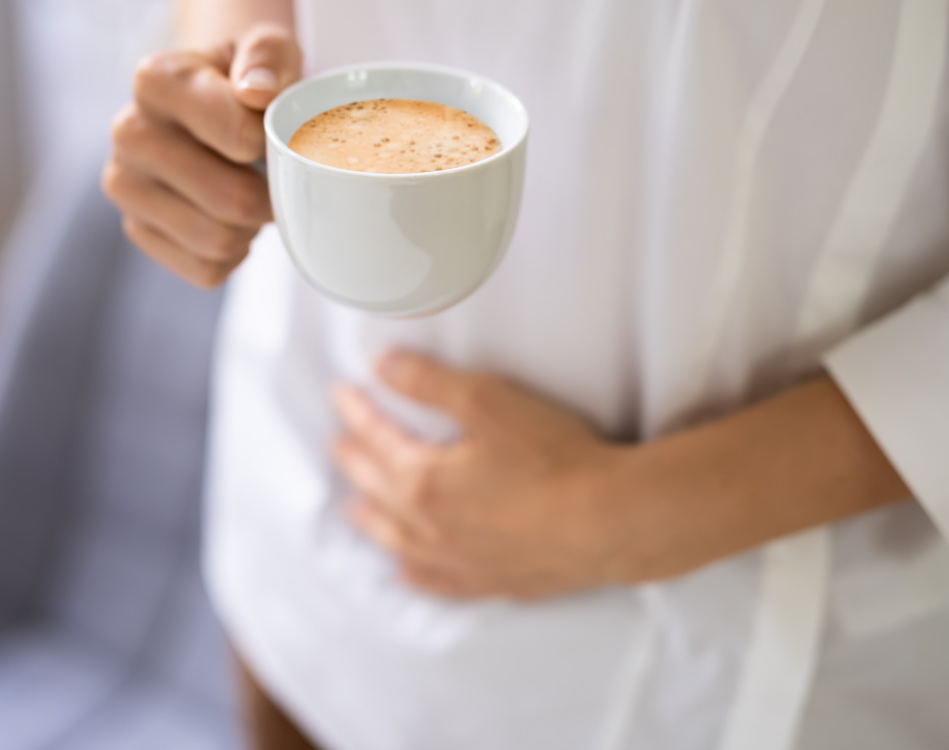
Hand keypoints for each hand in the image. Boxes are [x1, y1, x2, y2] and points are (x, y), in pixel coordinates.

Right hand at [103, 23, 301, 287]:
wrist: (212, 102)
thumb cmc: (247, 77)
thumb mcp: (268, 49)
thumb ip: (269, 55)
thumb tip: (257, 92)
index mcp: (156, 79)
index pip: (241, 137)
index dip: (275, 144)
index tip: (272, 130)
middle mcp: (129, 132)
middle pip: (232, 201)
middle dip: (269, 196)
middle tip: (273, 176)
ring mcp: (125, 185)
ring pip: (218, 241)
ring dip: (250, 228)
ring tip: (248, 194)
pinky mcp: (136, 229)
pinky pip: (207, 270)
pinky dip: (233, 254)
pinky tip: (228, 219)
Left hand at [331, 351, 625, 600]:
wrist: (610, 521)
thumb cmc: (554, 458)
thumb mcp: (488, 401)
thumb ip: (430, 383)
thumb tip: (383, 366)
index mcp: (423, 482)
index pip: (377, 440)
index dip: (357, 412)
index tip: (341, 395)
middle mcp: (432, 528)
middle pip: (378, 491)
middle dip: (355, 463)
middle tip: (339, 446)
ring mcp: (462, 561)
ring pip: (399, 542)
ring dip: (372, 520)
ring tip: (354, 508)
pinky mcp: (495, 581)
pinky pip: (438, 582)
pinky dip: (415, 573)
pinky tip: (409, 571)